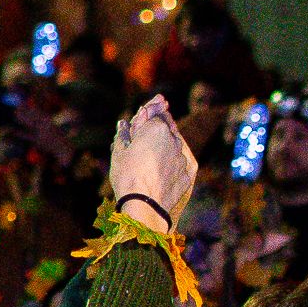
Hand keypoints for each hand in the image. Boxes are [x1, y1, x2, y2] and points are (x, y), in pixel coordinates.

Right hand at [109, 96, 196, 231]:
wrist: (145, 205)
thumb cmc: (128, 175)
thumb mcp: (119, 152)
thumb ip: (124, 135)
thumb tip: (123, 124)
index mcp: (156, 129)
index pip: (156, 114)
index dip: (153, 109)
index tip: (158, 101)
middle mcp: (173, 140)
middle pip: (168, 128)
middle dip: (163, 125)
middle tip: (156, 123)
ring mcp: (182, 157)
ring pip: (175, 145)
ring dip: (168, 144)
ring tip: (154, 152)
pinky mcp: (188, 173)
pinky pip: (180, 162)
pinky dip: (173, 161)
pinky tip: (162, 167)